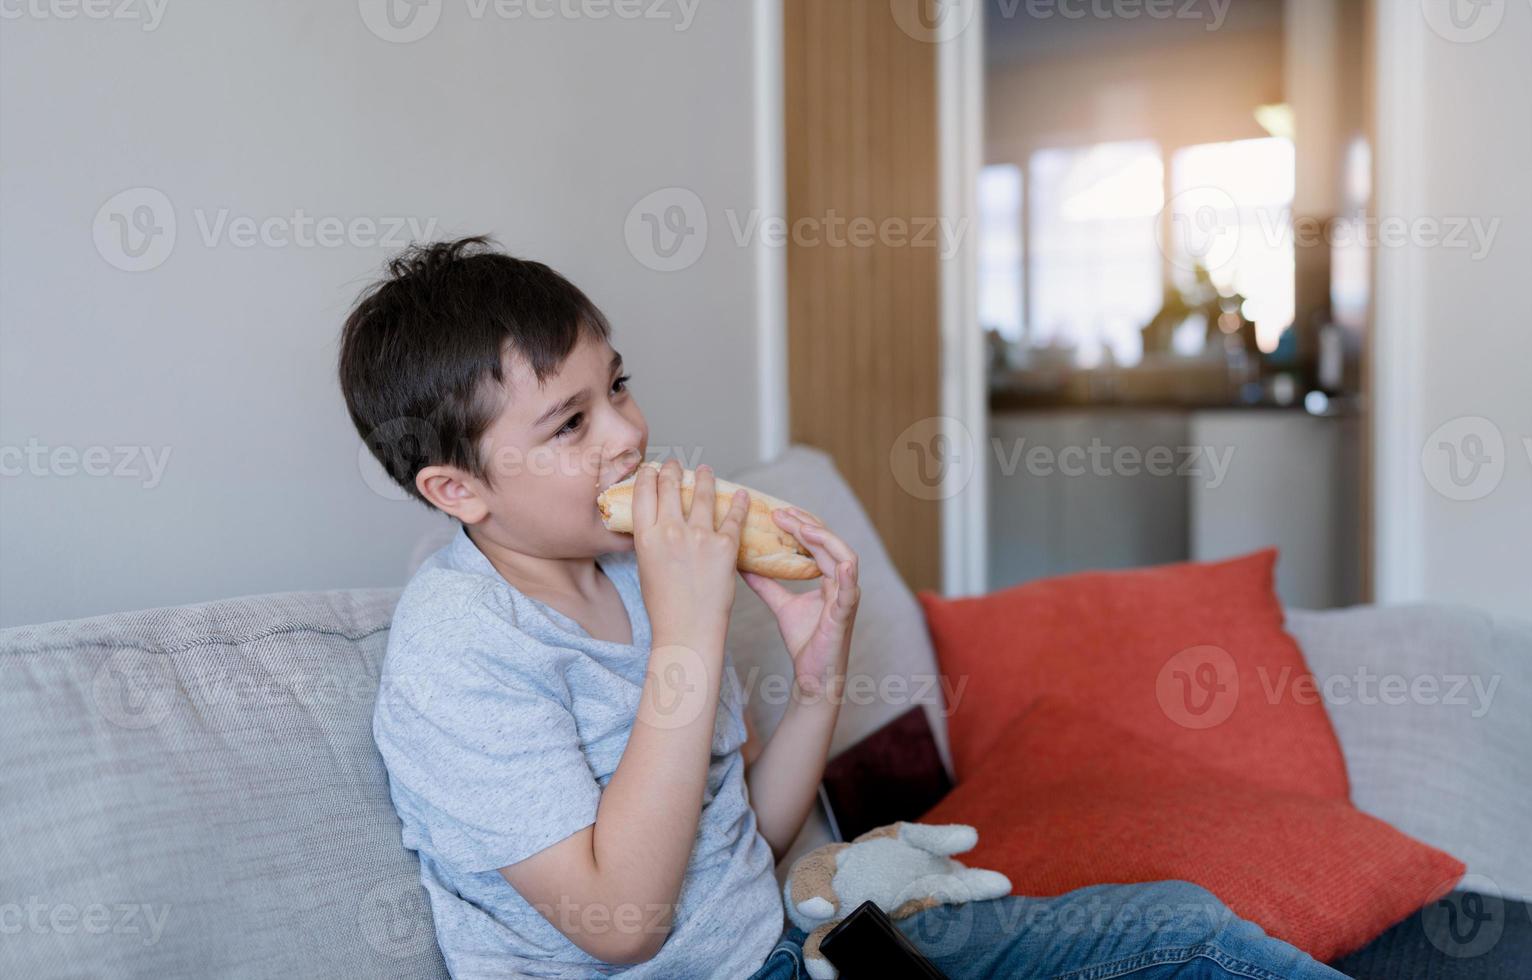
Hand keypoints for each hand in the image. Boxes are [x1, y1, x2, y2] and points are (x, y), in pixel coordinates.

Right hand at [632, 459, 749, 645]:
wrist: (688, 630)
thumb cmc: (665, 607)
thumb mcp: (646, 568)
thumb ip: (651, 542)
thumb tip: (658, 524)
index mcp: (646, 537)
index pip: (644, 493)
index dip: (649, 475)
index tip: (654, 468)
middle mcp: (670, 531)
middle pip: (670, 486)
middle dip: (673, 470)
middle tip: (677, 464)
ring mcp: (699, 537)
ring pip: (702, 494)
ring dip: (705, 478)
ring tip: (707, 471)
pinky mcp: (725, 546)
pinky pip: (734, 517)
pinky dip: (739, 503)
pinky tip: (741, 494)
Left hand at [741, 508, 859, 697]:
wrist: (812, 677)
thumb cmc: (805, 641)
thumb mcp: (781, 605)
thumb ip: (767, 585)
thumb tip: (744, 565)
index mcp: (830, 579)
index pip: (819, 543)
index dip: (801, 525)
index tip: (778, 513)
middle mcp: (842, 584)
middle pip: (830, 544)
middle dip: (807, 525)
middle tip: (782, 514)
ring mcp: (846, 598)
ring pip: (845, 558)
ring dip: (825, 540)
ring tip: (804, 528)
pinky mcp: (844, 616)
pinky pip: (851, 592)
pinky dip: (848, 576)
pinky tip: (841, 565)